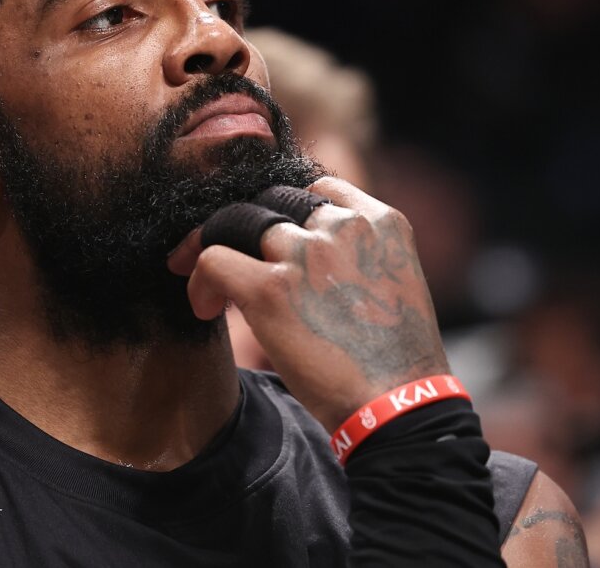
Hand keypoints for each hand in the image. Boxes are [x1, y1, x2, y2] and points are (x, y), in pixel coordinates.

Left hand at [168, 176, 449, 430]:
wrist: (399, 408)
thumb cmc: (394, 364)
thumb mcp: (391, 286)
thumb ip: (356, 258)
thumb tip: (304, 261)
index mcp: (381, 222)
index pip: (315, 190)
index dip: (283, 214)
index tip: (267, 245)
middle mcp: (344, 226)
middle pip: (270, 200)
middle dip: (242, 227)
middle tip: (222, 258)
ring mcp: (306, 252)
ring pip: (236, 220)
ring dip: (212, 248)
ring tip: (210, 288)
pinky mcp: (271, 287)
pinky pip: (213, 259)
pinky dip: (200, 280)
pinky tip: (205, 308)